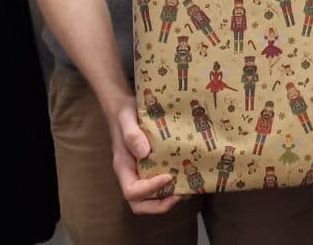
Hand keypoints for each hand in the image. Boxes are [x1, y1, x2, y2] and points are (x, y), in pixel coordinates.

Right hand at [107, 96, 181, 213]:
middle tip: (181, 195)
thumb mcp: (127, 118)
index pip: (132, 191)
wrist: (124, 107)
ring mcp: (141, 172)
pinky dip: (173, 186)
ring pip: (151, 198)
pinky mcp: (152, 166)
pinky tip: (188, 175)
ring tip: (189, 187)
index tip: (168, 177)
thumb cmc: (124, 113)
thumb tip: (143, 153)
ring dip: (169, 198)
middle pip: (139, 204)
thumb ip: (131, 135)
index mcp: (123, 167)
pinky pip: (160, 184)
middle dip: (160, 205)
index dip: (150, 190)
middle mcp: (131, 174)